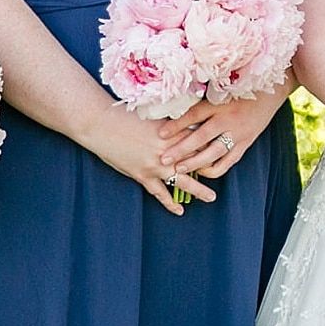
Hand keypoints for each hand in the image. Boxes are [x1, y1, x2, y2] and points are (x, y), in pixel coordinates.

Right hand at [82, 103, 213, 213]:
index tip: (223, 147)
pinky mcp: (142, 175)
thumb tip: (184, 125)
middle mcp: (167, 150)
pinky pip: (160, 192)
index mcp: (171, 133)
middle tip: (223, 172)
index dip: (212, 145)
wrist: (101, 124)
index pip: (199, 141)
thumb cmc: (125, 115)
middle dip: (211, 168)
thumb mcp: (152, 116)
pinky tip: (179, 210)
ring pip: (182, 180)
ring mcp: (155, 165)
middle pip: (196, 161)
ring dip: (198, 190)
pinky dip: (169, 202)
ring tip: (211, 197)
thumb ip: (170, 124)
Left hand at [157, 90, 289, 181]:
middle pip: (201, 137)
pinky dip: (215, 169)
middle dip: (181, 149)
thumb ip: (201, 102)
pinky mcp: (245, 143)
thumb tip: (174, 110)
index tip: (161, 133)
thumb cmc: (239, 90)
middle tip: (164, 158)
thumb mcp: (219, 91)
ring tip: (179, 169)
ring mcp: (238, 133)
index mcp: (219, 103)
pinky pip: (228, 161)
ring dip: (195, 163)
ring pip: (214, 153)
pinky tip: (202, 171)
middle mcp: (228, 119)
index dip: (177, 124)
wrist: (269, 92)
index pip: (194, 114)